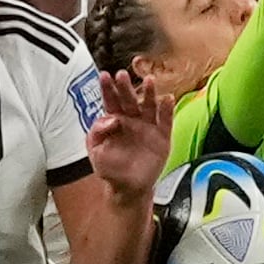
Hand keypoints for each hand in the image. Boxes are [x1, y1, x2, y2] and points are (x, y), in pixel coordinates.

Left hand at [85, 67, 170, 202]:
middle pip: (129, 100)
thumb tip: (109, 118)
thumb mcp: (96, 152)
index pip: (110, 101)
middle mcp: (132, 120)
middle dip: (125, 87)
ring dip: (149, 93)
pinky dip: (167, 110)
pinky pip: (166, 121)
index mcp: (114, 121)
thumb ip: (96, 133)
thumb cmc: (111, 169)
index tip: (105, 76)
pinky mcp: (162, 137)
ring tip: (149, 80)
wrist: (128, 188)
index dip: (108, 89)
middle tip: (122, 75)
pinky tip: (168, 99)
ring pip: (149, 106)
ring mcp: (147, 127)